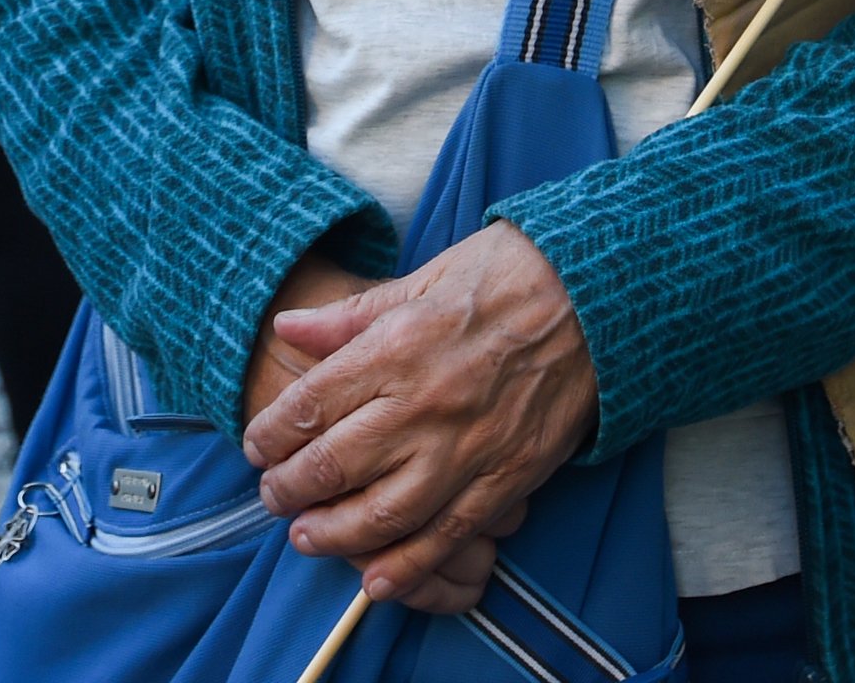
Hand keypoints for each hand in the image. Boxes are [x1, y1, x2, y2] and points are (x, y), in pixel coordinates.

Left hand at [242, 223, 596, 610]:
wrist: (598, 294)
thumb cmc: (507, 275)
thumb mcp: (422, 277)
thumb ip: (350, 315)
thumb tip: (287, 327)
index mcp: (398, 346)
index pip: (311, 404)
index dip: (271, 434)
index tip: (256, 445)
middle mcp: (424, 402)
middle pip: (333, 465)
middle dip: (288, 489)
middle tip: (271, 496)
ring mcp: (467, 446)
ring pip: (383, 513)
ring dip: (334, 535)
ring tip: (306, 537)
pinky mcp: (507, 477)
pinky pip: (448, 534)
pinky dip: (408, 564)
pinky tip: (375, 579)